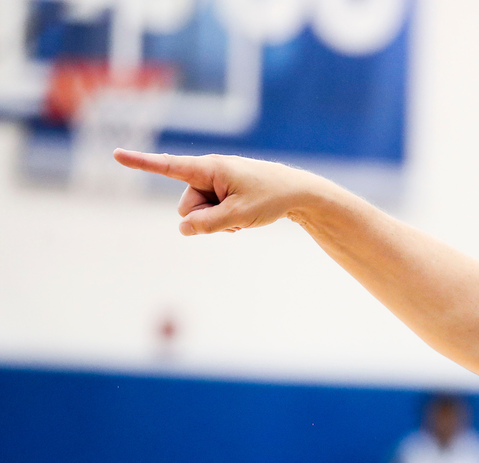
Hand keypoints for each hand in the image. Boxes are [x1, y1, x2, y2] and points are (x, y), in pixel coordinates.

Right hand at [113, 150, 323, 235]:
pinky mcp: (223, 192)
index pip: (168, 166)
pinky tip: (242, 219)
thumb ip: (207, 224)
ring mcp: (216, 183)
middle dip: (203, 217)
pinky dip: (223, 220)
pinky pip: (211, 212)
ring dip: (216, 221)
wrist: (298, 193)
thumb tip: (182, 228)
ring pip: (198, 213)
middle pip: (186, 205)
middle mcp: (208, 172)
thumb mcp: (237, 216)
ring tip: (242, 216)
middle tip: (235, 215)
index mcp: (208, 168)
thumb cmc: (270, 198)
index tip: (115, 153)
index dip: (140, 162)